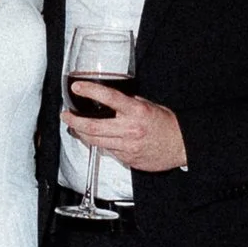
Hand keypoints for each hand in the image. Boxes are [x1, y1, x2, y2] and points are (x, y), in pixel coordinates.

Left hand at [62, 87, 186, 174]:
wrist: (181, 146)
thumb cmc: (167, 125)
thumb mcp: (148, 106)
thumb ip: (129, 103)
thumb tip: (110, 99)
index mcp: (136, 112)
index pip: (109, 98)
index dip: (90, 91)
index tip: (77, 87)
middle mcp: (130, 130)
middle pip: (93, 127)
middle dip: (75, 121)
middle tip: (66, 115)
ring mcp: (127, 147)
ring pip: (96, 142)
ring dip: (82, 134)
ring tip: (75, 127)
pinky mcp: (127, 159)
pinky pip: (107, 151)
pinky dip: (99, 144)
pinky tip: (96, 139)